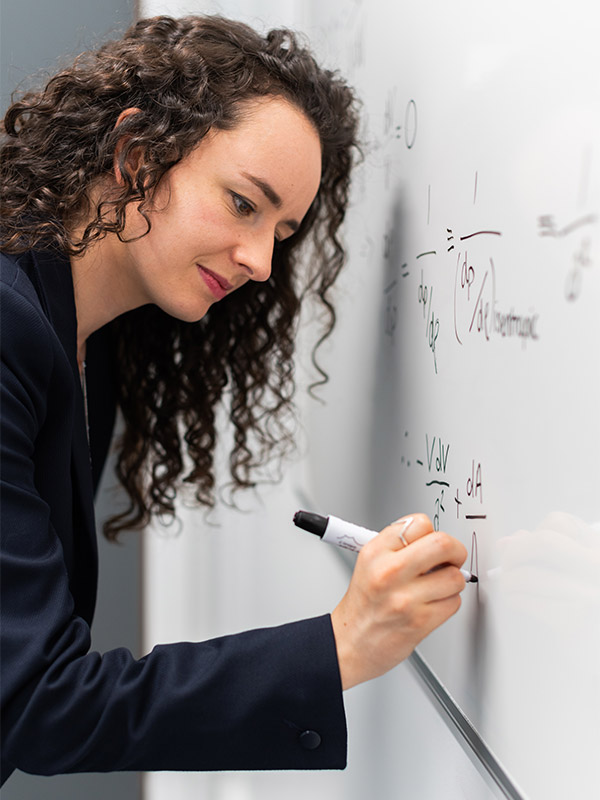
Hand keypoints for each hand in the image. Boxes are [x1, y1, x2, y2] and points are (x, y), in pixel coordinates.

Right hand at [330, 514, 467, 689]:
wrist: (352, 642)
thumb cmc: (364, 603)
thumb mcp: (369, 562)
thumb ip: (398, 545)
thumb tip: (432, 536)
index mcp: (375, 552)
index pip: (419, 523)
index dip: (432, 532)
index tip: (432, 541)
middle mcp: (389, 572)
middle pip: (442, 544)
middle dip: (455, 550)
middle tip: (452, 557)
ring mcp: (405, 599)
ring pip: (454, 577)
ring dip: (452, 581)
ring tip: (436, 586)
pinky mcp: (420, 622)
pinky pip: (454, 602)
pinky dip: (449, 602)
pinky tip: (432, 604)